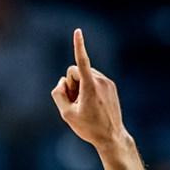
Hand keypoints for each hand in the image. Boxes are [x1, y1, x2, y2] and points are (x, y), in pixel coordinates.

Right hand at [51, 28, 126, 148]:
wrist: (112, 137)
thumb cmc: (89, 127)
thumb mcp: (67, 114)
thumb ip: (58, 95)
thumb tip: (61, 83)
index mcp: (90, 86)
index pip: (81, 61)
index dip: (78, 46)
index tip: (78, 31)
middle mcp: (101, 80)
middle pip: (76, 71)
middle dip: (71, 82)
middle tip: (73, 102)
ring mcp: (108, 83)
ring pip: (85, 75)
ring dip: (79, 86)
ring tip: (84, 105)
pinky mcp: (111, 86)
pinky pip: (93, 80)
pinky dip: (88, 88)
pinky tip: (91, 105)